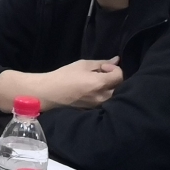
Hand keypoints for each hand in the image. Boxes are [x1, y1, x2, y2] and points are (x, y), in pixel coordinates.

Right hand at [0, 57, 122, 111]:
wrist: (50, 92)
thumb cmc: (64, 76)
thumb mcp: (83, 65)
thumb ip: (101, 63)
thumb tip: (116, 60)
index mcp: (100, 84)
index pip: (119, 75)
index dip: (113, 68)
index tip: (102, 66)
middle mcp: (102, 96)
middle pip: (119, 86)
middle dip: (112, 77)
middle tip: (100, 73)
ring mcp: (98, 104)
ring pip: (113, 94)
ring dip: (109, 86)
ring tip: (95, 81)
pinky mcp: (94, 109)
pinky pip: (105, 99)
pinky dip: (103, 93)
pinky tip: (92, 89)